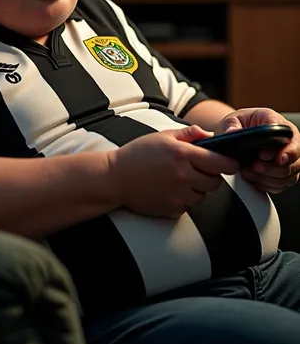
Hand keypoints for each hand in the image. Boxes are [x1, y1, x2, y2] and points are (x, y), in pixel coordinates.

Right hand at [107, 125, 238, 219]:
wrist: (115, 178)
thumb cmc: (138, 154)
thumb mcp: (162, 136)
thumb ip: (188, 134)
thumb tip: (210, 135)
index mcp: (182, 154)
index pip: (221, 162)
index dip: (228, 163)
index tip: (228, 163)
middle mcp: (183, 175)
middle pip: (215, 182)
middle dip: (211, 176)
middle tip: (198, 170)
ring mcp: (178, 195)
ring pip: (203, 196)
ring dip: (197, 189)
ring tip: (180, 180)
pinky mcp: (172, 210)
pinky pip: (189, 207)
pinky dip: (184, 200)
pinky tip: (169, 190)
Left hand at [215, 107, 299, 193]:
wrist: (240, 132)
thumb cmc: (242, 123)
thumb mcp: (234, 119)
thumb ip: (233, 125)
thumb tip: (232, 132)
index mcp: (280, 124)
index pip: (290, 138)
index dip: (283, 150)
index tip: (266, 155)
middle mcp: (289, 142)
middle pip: (295, 160)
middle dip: (274, 168)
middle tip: (256, 166)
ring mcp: (288, 159)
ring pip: (290, 175)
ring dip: (269, 178)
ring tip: (250, 172)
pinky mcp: (283, 173)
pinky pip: (281, 185)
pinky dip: (267, 184)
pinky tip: (253, 178)